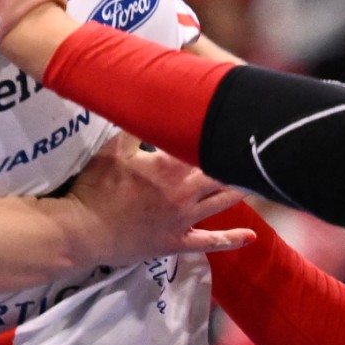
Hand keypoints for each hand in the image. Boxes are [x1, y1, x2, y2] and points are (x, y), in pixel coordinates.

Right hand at [63, 136, 254, 261]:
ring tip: (261, 180)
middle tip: (258, 150)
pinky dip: (232, 239)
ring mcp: (183, 219)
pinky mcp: (177, 241)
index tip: (236, 121)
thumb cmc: (95, 188)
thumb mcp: (111, 149)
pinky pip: (209, 242)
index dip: (219, 133)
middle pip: (221, 173)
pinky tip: (251, 236)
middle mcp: (183, 191)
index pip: (203, 144)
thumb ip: (134, 127)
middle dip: (239, 161)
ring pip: (222, 202)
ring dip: (242, 190)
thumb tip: (148, 102)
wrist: (83, 231)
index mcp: (170, 165)